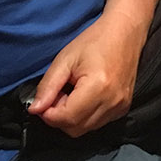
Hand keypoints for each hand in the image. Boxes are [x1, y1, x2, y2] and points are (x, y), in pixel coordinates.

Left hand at [27, 13, 144, 137]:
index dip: (48, 113)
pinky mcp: (124, 108)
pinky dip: (86, 116)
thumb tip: (34, 110)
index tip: (46, 98)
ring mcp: (120, 107)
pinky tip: (86, 97)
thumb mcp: (65, 59)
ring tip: (73, 93)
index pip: (65, 118)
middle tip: (60, 93)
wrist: (126, 32)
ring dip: (72, 117)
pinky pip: (97, 123)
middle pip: (75, 129)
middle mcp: (112, 102)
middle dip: (60, 116)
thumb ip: (48, 86)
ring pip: (85, 129)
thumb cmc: (95, 40)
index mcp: (97, 87)